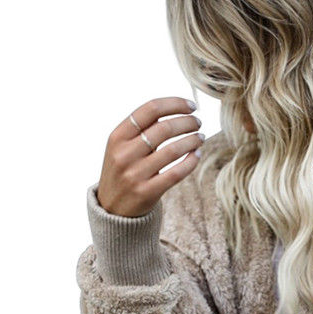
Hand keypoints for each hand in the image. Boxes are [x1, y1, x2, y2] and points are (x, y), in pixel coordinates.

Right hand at [96, 97, 204, 217]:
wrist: (112, 209)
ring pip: (173, 150)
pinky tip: (197, 155)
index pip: (150, 110)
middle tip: (198, 123)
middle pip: (164, 128)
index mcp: (117, 137)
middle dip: (187, 122)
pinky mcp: (147, 192)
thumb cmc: (122, 171)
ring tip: (200, 137)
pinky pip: (176, 173)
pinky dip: (190, 161)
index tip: (191, 106)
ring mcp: (135, 174)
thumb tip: (175, 110)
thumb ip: (141, 130)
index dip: (174, 104)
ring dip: (192, 140)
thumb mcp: (121, 147)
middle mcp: (124, 154)